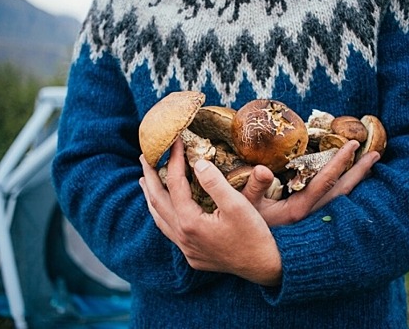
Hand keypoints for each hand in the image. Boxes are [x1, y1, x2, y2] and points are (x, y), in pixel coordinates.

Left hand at [139, 139, 281, 285]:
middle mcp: (182, 236)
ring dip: (151, 196)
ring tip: (145, 180)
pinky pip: (169, 230)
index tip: (175, 141)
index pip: (175, 183)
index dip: (174, 159)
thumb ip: (215, 182)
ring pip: (159, 218)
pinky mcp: (192, 255)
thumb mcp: (238, 205)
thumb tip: (197, 162)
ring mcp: (186, 248)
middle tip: (144, 156)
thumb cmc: (254, 235)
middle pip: (157, 200)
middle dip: (150, 176)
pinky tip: (165, 209)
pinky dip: (162, 213)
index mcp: (190, 222)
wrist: (264, 267)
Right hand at [241, 140, 379, 225]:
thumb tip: (263, 169)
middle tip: (375, 153)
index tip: (352, 145)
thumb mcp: (243, 206)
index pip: (324, 181)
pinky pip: (335, 206)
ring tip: (370, 167)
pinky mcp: (311, 225)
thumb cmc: (243, 228)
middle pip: (342, 192)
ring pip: (342, 201)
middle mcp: (310, 217)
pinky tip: (352, 187)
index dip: (339, 162)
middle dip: (358, 171)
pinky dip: (346, 194)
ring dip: (356, 183)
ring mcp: (312, 222)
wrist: (251, 257)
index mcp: (297, 210)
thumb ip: (253, 186)